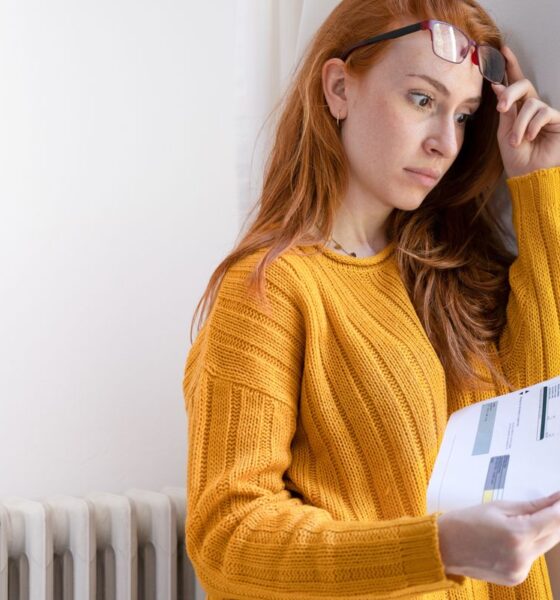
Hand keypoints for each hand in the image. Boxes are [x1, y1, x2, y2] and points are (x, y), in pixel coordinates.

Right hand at [437, 491, 559, 585]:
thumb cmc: (466, 521)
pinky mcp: (516, 577)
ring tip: (530, 518)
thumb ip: (530, 506)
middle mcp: (523, 556)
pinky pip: (532, 557)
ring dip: (544, 532)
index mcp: (517, 534)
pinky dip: (530, 545)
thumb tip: (554, 500)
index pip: (554, 520)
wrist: (444, 547)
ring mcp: (520, 570)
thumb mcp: (497, 507)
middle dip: (555, 519)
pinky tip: (517, 535)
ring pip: (545, 547)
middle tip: (551, 504)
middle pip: (554, 535)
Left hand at [490, 45, 559, 178]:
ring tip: (516, 141)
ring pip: (531, 103)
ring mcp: (545, 112)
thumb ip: (504, 110)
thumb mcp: (504, 133)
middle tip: (501, 108)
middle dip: (510, 94)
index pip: (514, 83)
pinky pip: (543, 112)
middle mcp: (532, 107)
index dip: (510, 66)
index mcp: (517, 109)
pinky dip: (533, 126)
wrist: (529, 175)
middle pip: (523, 85)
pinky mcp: (557, 119)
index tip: (501, 51)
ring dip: (520, 124)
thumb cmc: (516, 157)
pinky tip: (531, 137)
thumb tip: (497, 86)